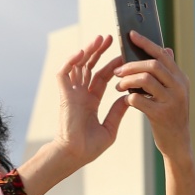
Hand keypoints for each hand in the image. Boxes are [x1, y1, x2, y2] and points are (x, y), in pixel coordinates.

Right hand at [54, 34, 130, 166]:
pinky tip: (81, 53)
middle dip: (100, 52)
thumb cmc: (90, 147)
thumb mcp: (110, 127)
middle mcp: (80, 94)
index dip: (112, 65)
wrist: (75, 156)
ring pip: (78, 66)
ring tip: (100, 39)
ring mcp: (71, 94)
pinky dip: (71, 62)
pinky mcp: (64, 96)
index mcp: (90, 101)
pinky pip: (64, 74)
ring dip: (88, 52)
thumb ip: (118, 111)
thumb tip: (130, 97)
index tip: (124, 55)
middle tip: (111, 38)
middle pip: (90, 67)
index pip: (102, 77)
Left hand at [114, 31, 193, 161]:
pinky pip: (138, 100)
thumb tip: (166, 49)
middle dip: (131, 65)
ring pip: (145, 80)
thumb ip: (168, 73)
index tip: (131, 35)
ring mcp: (172, 101)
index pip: (163, 55)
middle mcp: (179, 87)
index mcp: (181, 79)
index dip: (146, 43)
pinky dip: (128, 97)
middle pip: (153, 65)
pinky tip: (125, 100)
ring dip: (127, 80)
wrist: (177, 143)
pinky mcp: (161, 115)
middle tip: (118, 70)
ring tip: (118, 85)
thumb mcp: (174, 92)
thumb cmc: (171, 115)